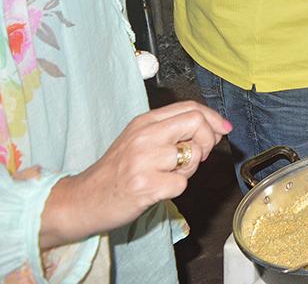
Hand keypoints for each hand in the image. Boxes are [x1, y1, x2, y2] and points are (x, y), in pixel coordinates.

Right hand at [41, 102, 229, 247]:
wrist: (82, 200)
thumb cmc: (116, 172)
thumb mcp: (140, 140)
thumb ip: (174, 131)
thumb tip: (216, 128)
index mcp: (144, 121)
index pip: (191, 107)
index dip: (213, 118)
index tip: (224, 129)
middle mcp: (144, 136)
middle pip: (197, 122)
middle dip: (207, 140)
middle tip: (196, 156)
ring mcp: (144, 160)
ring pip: (193, 155)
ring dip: (188, 169)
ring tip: (166, 175)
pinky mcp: (145, 185)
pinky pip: (181, 184)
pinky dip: (175, 189)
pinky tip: (157, 189)